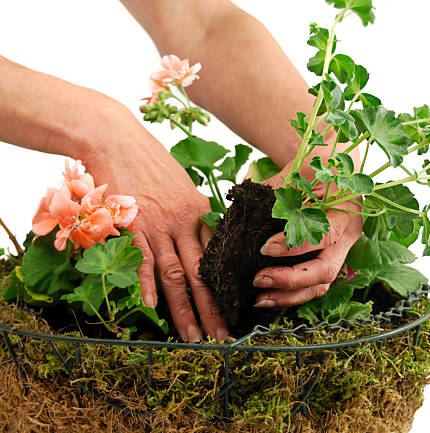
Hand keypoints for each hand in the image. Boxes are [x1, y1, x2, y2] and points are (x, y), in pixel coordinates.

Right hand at [85, 116, 226, 341]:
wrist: (118, 138)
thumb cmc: (150, 162)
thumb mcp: (182, 186)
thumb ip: (193, 213)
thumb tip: (201, 236)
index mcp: (200, 214)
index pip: (217, 259)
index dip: (226, 288)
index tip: (234, 312)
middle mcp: (184, 223)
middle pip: (202, 273)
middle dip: (213, 308)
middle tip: (222, 338)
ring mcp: (159, 224)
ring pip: (175, 273)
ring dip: (183, 308)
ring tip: (191, 337)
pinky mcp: (133, 223)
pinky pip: (143, 258)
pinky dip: (147, 284)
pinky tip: (153, 308)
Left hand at [252, 161, 362, 307]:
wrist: (336, 164)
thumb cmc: (320, 163)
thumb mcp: (303, 170)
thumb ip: (280, 190)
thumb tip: (246, 210)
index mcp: (347, 213)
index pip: (325, 236)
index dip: (296, 246)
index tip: (266, 247)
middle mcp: (348, 237)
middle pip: (326, 271)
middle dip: (290, 280)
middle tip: (258, 280)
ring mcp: (340, 252)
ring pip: (320, 284)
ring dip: (289, 295)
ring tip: (259, 298)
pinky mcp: (328, 258)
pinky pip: (313, 284)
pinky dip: (291, 293)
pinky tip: (268, 295)